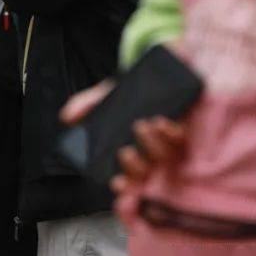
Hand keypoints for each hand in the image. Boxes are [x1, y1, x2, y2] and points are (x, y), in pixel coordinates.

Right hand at [60, 79, 186, 193]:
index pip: (127, 179)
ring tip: (141, 125)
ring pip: (161, 156)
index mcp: (130, 152)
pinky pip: (180, 140)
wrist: (163, 69)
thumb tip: (67, 117)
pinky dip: (168, 133)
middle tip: (125, 152)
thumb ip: (86, 104)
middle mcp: (151, 153)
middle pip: (144, 173)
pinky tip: (160, 122)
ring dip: (150, 144)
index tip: (116, 183)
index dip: (123, 186)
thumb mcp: (106, 94)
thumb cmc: (134, 90)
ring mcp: (171, 145)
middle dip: (134, 166)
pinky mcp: (188, 133)